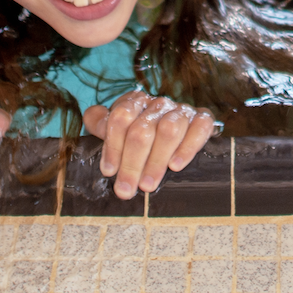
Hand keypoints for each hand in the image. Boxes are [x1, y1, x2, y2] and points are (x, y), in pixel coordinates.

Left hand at [82, 90, 215, 199]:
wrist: (182, 125)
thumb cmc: (144, 130)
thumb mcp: (121, 127)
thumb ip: (102, 123)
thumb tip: (89, 117)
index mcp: (136, 102)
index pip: (121, 118)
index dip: (113, 146)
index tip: (109, 172)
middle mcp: (159, 104)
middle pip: (142, 130)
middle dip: (132, 163)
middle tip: (126, 190)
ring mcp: (182, 111)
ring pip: (169, 130)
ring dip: (156, 161)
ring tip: (147, 185)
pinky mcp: (203, 119)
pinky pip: (199, 129)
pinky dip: (187, 148)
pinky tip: (176, 166)